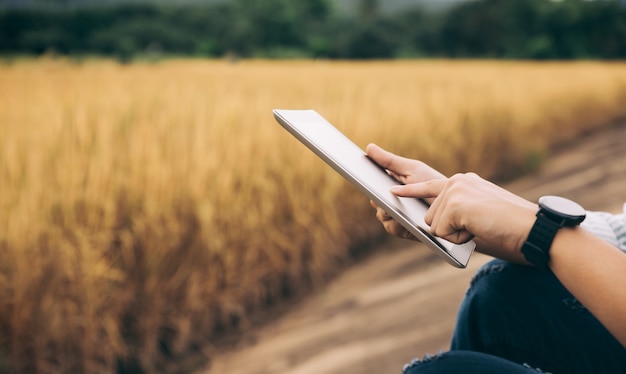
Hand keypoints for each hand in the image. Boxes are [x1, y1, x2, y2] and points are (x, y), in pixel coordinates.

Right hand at [366, 143, 445, 240]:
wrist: (454, 202)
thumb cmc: (433, 183)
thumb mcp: (411, 169)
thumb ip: (389, 161)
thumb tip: (368, 148)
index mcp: (389, 187)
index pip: (370, 185)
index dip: (362, 179)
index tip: (353, 171)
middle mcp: (389, 204)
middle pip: (373, 201)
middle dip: (375, 195)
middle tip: (375, 189)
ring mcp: (396, 218)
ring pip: (381, 215)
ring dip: (385, 209)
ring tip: (387, 202)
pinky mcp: (404, 230)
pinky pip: (392, 227)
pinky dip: (394, 220)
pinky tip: (398, 214)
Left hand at [391, 173, 537, 258]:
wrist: (536, 231)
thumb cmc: (512, 230)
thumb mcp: (479, 217)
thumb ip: (457, 214)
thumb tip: (431, 225)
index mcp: (464, 183)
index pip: (430, 187)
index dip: (410, 191)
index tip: (392, 191)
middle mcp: (457, 181)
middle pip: (430, 217)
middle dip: (449, 231)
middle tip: (478, 228)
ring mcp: (455, 190)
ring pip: (433, 226)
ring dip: (454, 236)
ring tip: (480, 228)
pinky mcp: (455, 203)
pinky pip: (440, 233)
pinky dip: (458, 240)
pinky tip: (478, 230)